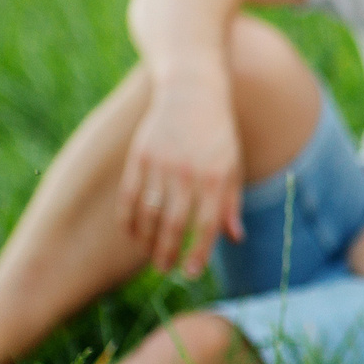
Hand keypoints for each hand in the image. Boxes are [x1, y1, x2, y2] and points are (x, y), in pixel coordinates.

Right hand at [121, 73, 242, 276]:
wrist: (192, 91)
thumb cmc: (218, 134)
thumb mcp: (232, 166)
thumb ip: (230, 203)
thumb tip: (234, 238)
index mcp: (216, 177)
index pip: (207, 225)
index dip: (198, 252)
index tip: (190, 272)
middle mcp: (188, 173)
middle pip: (174, 224)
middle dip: (168, 253)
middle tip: (165, 270)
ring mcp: (161, 163)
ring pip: (149, 213)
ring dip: (147, 240)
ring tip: (151, 255)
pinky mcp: (139, 155)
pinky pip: (129, 195)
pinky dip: (128, 219)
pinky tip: (131, 233)